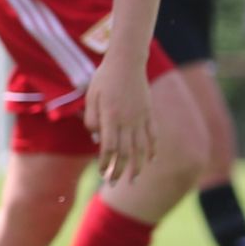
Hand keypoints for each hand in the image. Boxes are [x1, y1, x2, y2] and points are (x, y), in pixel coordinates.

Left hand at [81, 55, 155, 184]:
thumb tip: (96, 138)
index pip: (108, 147)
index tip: (102, 173)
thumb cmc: (104, 78)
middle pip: (125, 152)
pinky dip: (153, 149)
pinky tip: (151, 161)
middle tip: (115, 184)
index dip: (105, 163)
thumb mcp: (90, 96)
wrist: (127, 61)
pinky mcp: (149, 113)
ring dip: (137, 166)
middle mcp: (127, 120)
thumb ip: (92, 119)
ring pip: (141, 148)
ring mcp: (140, 118)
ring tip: (134, 180)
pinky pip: (153, 135)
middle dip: (119, 171)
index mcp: (111, 117)